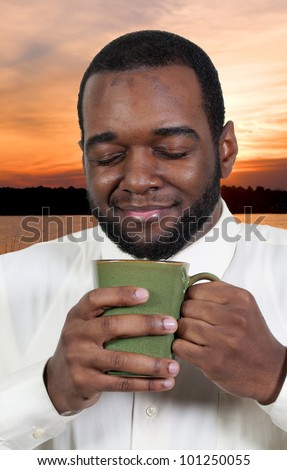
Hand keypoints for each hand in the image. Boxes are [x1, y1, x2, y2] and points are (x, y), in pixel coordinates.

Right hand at [45, 286, 178, 413]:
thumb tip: (152, 304)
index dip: (121, 294)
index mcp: (78, 315)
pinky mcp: (86, 382)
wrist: (58, 382)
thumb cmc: (81, 347)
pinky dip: (145, 383)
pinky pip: (120, 384)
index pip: (97, 298)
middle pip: (112, 326)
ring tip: (173, 365)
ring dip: (151, 363)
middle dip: (146, 324)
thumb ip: (107, 314)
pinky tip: (163, 382)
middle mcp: (76, 335)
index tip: (146, 294)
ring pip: (120, 360)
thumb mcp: (85, 325)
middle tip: (171, 325)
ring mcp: (80, 359)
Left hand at [173, 281, 286, 403]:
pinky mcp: (213, 360)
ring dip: (182, 332)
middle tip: (194, 323)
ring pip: (183, 326)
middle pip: (188, 307)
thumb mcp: (243, 308)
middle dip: (186, 315)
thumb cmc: (250, 338)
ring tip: (193, 337)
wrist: (269, 371)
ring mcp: (223, 340)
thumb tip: (183, 290)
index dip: (190, 299)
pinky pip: (180, 346)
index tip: (195, 307)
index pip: (197, 289)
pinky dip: (180, 347)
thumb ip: (217, 295)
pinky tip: (191, 349)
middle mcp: (234, 317)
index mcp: (241, 299)